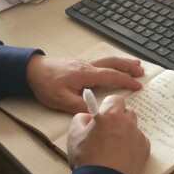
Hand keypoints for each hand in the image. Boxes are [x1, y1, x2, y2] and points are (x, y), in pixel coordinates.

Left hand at [26, 54, 143, 113]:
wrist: (31, 69)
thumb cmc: (45, 84)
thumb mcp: (60, 100)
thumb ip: (79, 106)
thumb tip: (96, 113)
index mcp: (85, 74)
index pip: (110, 76)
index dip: (126, 81)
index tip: (138, 86)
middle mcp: (87, 66)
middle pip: (113, 63)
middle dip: (128, 67)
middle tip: (142, 72)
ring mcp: (83, 63)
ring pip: (107, 60)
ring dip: (122, 62)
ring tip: (135, 64)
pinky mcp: (79, 64)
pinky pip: (101, 61)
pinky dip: (113, 62)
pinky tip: (114, 66)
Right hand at [67, 94, 149, 173]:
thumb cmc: (88, 158)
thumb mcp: (74, 135)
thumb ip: (80, 119)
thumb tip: (88, 117)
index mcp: (110, 115)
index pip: (115, 99)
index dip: (109, 105)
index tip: (104, 113)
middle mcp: (126, 122)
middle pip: (127, 112)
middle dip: (119, 117)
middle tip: (108, 130)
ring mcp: (137, 136)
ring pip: (133, 127)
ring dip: (126, 131)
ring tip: (115, 145)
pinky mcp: (144, 149)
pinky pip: (139, 141)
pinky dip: (132, 145)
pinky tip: (122, 155)